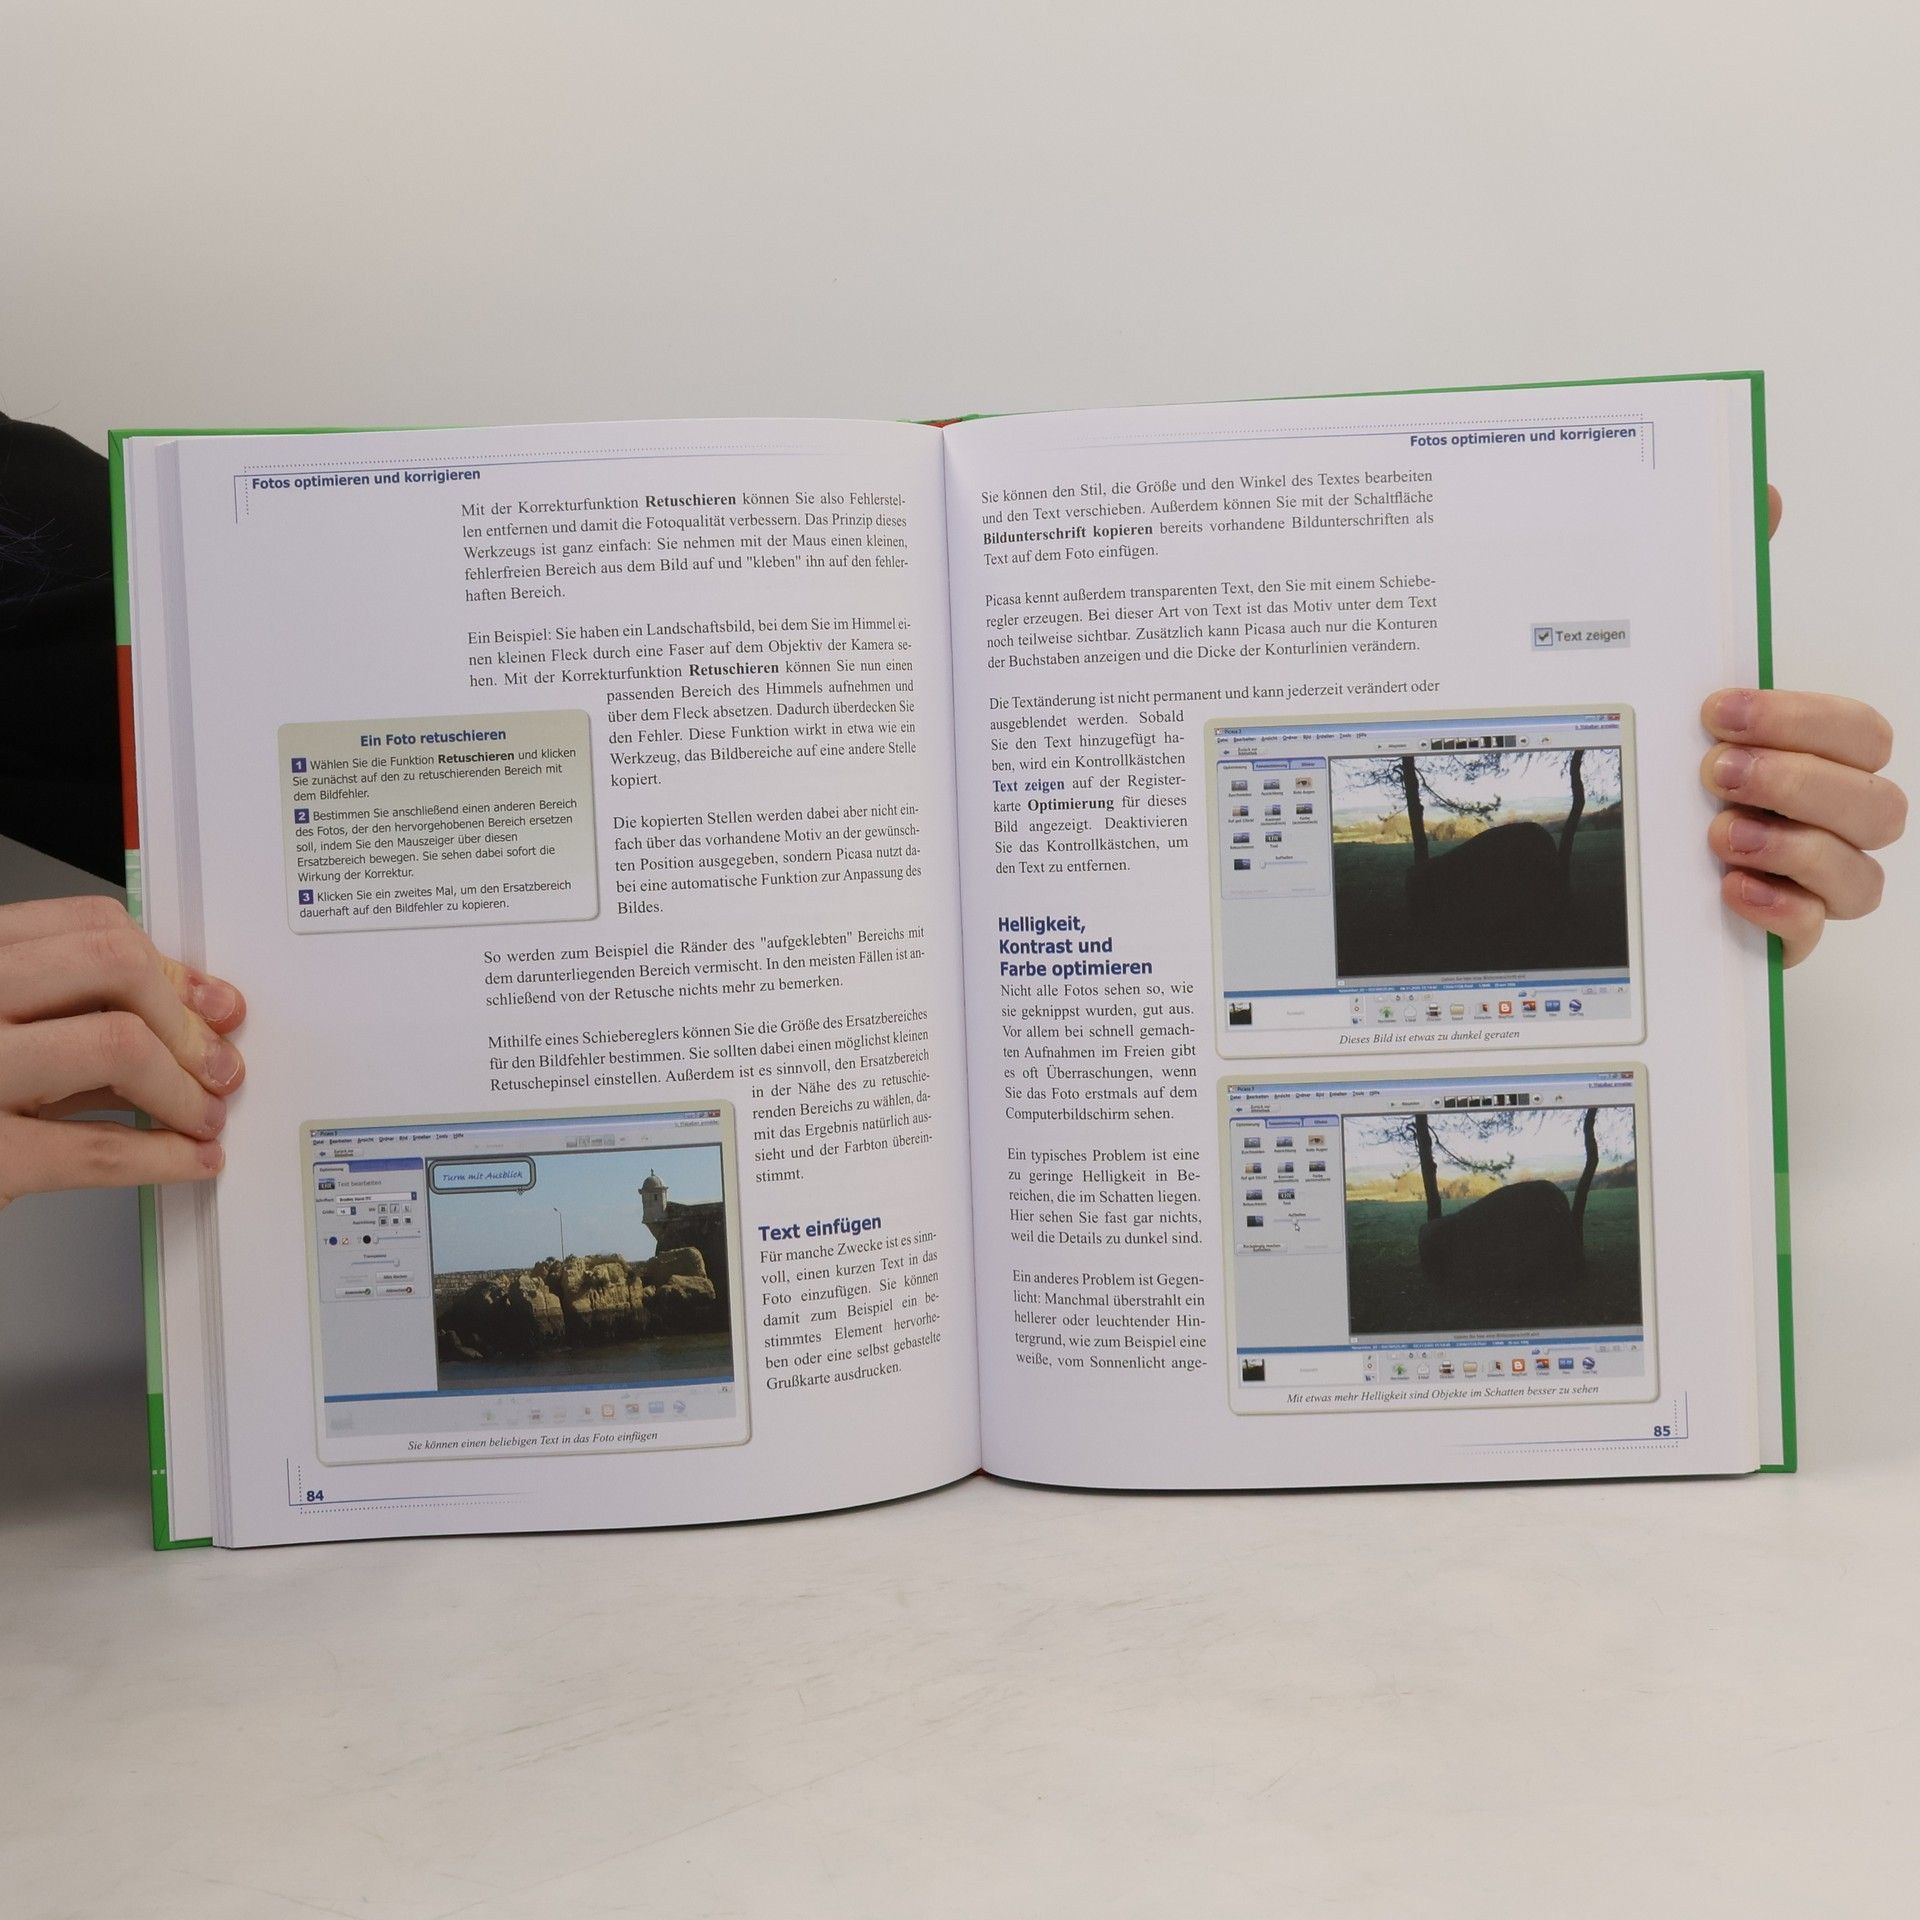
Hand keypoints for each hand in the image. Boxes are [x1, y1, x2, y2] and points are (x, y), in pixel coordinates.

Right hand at [0, 896, 245, 1207]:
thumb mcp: (2, 1036)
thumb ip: (73, 1017)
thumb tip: (194, 1015)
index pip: (88, 926)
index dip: (168, 968)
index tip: (210, 1004)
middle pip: (112, 966)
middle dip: (185, 1021)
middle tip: (218, 1066)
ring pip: (116, 1045)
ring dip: (184, 1087)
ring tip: (203, 1116)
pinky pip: (93, 1150)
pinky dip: (162, 1157)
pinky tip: (187, 1161)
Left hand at [1701, 490, 1903, 963]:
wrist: (1611, 852)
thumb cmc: (1666, 759)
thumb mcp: (1676, 674)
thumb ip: (1726, 586)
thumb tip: (1761, 493)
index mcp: (1815, 754)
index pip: (1861, 734)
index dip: (1801, 721)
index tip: (1716, 710)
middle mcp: (1828, 817)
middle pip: (1878, 804)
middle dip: (1798, 783)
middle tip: (1716, 772)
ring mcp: (1812, 880)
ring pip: (1862, 875)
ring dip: (1793, 849)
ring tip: (1718, 834)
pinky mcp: (1782, 933)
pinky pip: (1818, 935)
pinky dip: (1782, 914)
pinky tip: (1729, 892)